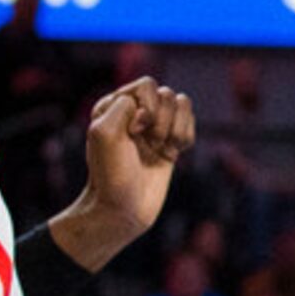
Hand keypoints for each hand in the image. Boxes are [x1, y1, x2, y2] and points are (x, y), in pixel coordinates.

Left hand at [52, 78, 194, 272]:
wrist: (122, 210)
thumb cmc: (110, 174)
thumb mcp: (104, 133)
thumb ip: (124, 105)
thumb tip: (148, 107)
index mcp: (115, 105)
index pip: (146, 85)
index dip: (147, 108)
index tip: (134, 132)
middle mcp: (135, 112)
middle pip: (167, 94)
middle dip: (162, 121)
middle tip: (147, 144)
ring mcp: (154, 127)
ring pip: (183, 104)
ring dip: (175, 130)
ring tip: (160, 149)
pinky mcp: (171, 143)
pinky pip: (190, 124)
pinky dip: (185, 139)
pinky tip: (170, 154)